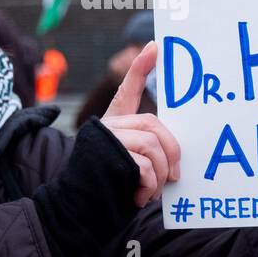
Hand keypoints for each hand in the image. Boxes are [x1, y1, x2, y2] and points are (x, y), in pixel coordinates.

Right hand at [101, 41, 181, 206]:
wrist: (80, 210)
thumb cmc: (110, 190)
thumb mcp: (131, 167)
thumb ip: (147, 155)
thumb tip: (177, 163)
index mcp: (114, 124)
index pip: (127, 89)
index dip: (140, 67)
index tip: (154, 46)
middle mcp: (108, 126)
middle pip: (152, 124)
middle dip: (171, 152)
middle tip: (175, 175)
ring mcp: (106, 138)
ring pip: (151, 145)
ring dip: (159, 174)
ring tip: (152, 192)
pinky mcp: (106, 154)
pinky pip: (144, 164)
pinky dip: (149, 185)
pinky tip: (140, 197)